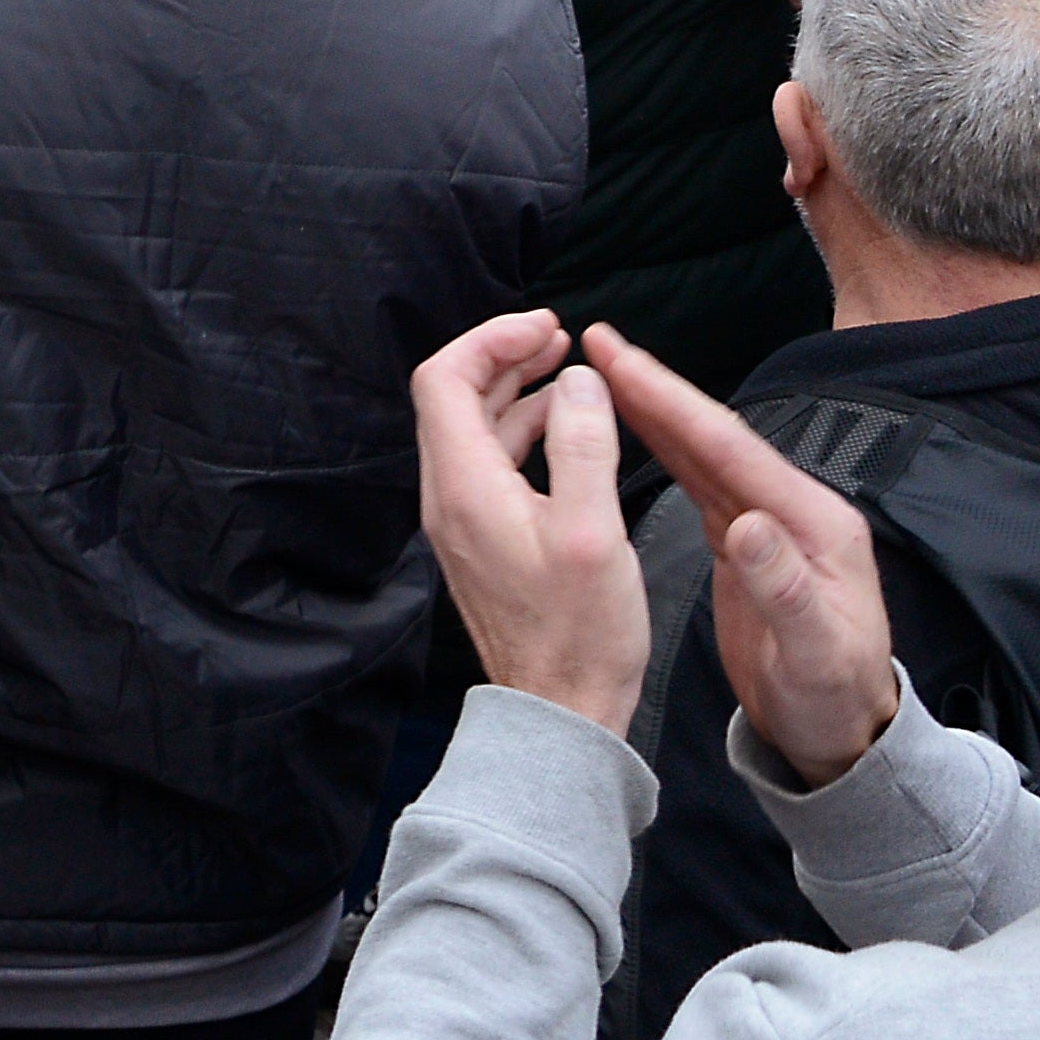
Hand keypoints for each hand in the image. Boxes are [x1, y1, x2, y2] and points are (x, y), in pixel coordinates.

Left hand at [404, 312, 654, 733]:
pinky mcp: (484, 541)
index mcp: (464, 488)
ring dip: (515, 392)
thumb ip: (583, 447)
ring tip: (569, 373)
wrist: (560, 711)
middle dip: (503, 356)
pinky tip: (566, 430)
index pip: (445, 379)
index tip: (545, 327)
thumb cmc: (582, 634)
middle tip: (558, 338)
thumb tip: (578, 380)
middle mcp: (449, 499)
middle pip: (454, 398)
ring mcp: (463, 522)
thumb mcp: (594, 533)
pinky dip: (523, 432)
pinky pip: (491, 464)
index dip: (490, 340)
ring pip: (475, 431)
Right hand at [587, 321, 907, 785]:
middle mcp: (794, 509)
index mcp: (815, 523)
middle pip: (715, 436)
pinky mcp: (747, 540)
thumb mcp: (814, 654)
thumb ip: (785, 588)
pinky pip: (700, 479)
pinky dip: (664, 445)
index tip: (624, 361)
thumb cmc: (833, 700)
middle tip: (600, 340)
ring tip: (605, 367)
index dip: (675, 403)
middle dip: (657, 387)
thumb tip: (746, 523)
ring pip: (704, 451)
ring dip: (655, 407)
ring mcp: (771, 521)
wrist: (843, 732)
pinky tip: (636, 424)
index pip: (733, 450)